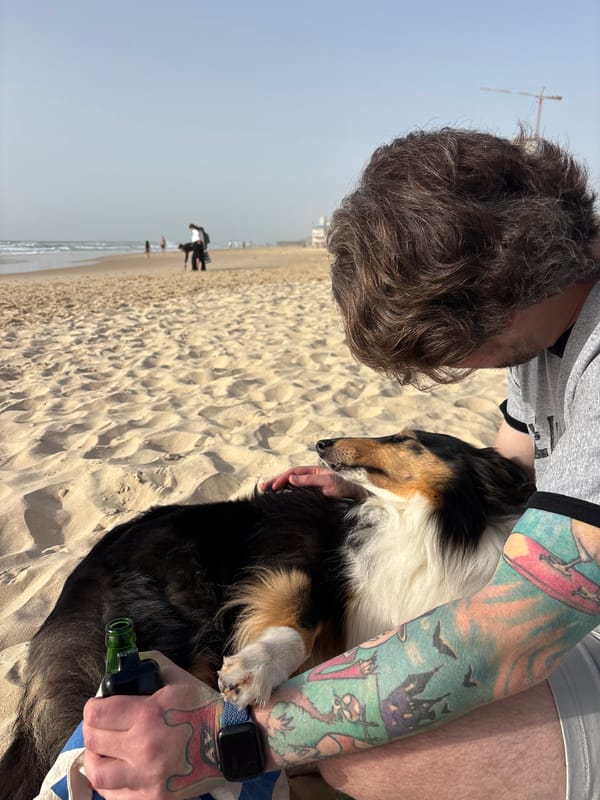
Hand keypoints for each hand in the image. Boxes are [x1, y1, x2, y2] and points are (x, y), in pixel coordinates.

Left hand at [83, 651, 224, 799]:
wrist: (231, 744)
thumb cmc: (205, 709)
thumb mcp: (179, 679)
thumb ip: (152, 664)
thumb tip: (131, 661)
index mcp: (147, 715)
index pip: (96, 714)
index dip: (92, 707)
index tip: (98, 706)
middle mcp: (142, 748)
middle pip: (93, 741)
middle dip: (92, 730)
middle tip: (100, 726)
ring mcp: (146, 778)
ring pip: (97, 773)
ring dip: (95, 759)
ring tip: (103, 752)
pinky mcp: (152, 798)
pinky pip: (114, 796)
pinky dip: (109, 784)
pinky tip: (118, 771)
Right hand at [260, 465, 367, 498]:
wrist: (357, 501)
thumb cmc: (345, 490)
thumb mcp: (328, 482)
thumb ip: (309, 480)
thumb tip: (291, 479)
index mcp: (314, 471)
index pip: (293, 472)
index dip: (282, 478)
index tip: (273, 486)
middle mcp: (311, 478)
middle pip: (289, 477)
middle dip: (275, 481)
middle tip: (262, 488)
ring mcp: (311, 487)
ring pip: (291, 485)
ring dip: (279, 488)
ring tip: (266, 492)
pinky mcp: (313, 496)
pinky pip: (296, 494)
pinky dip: (286, 495)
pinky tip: (280, 499)